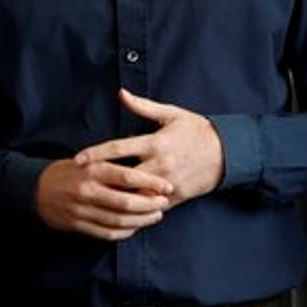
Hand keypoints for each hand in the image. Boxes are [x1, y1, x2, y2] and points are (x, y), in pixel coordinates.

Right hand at [34, 157, 173, 240]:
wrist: (36, 189)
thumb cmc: (71, 170)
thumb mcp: (90, 159)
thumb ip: (114, 162)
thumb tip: (146, 160)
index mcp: (93, 169)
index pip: (127, 176)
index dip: (150, 182)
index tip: (167, 186)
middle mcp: (87, 190)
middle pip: (126, 202)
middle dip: (149, 204)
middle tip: (164, 203)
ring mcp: (82, 210)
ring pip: (119, 220)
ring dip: (141, 220)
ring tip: (155, 215)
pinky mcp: (78, 225)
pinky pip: (107, 233)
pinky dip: (125, 232)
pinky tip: (136, 227)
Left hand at [74, 89, 224, 207]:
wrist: (228, 153)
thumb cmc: (197, 131)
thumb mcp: (172, 114)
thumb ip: (144, 107)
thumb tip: (121, 93)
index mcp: (156, 142)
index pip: (119, 148)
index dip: (96, 154)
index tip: (78, 160)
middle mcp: (160, 164)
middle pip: (122, 177)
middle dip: (99, 182)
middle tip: (78, 185)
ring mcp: (167, 183)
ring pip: (134, 196)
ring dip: (114, 199)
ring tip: (93, 201)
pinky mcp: (175, 197)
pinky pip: (150, 208)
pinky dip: (134, 211)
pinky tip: (117, 213)